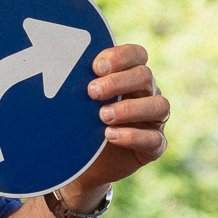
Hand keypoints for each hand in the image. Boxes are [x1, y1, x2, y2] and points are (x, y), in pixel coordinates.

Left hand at [73, 41, 170, 191]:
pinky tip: (110, 135)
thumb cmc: (82, 121)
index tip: (96, 66)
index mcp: (131, 75)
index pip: (137, 55)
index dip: (120, 57)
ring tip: (102, 116)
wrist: (85, 162)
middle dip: (117, 82)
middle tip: (92, 92)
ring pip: (159, 106)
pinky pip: (155, 139)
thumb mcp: (79, 100)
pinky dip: (133, 136)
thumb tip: (58, 63)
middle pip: (145, 76)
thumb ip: (78, 81)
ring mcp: (155, 120)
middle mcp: (147, 94)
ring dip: (130, 109)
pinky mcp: (154, 146)